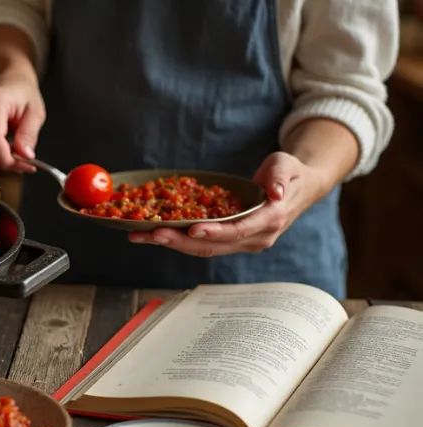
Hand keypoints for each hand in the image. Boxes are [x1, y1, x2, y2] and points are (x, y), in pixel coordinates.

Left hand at [127, 152, 331, 256]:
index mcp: (270, 220)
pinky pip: (202, 244)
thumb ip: (279, 177)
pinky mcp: (231, 242)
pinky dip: (178, 240)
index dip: (214, 231)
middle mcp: (256, 238)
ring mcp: (243, 243)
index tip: (191, 229)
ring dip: (171, 244)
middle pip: (213, 245)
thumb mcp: (286, 165)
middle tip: (150, 234)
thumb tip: (274, 192)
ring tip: (141, 237)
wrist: (298, 189)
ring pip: (203, 249)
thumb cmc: (290, 173)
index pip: (239, 230)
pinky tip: (153, 234)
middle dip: (179, 241)